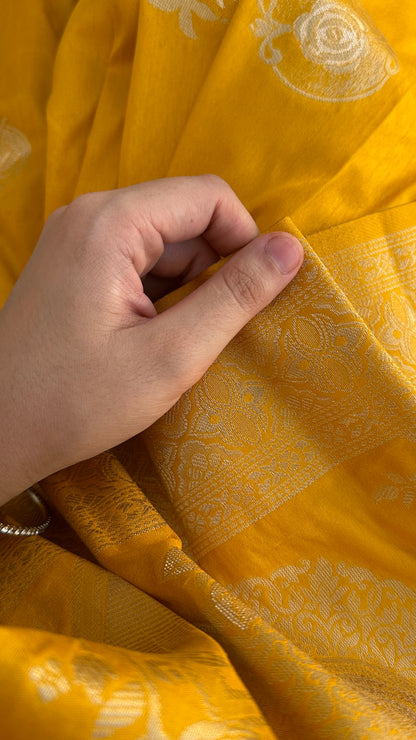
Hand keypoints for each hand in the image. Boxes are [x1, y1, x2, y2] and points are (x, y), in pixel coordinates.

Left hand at [0, 175, 302, 502]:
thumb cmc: (77, 402)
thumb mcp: (171, 356)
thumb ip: (234, 297)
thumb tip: (291, 249)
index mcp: (111, 223)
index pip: (209, 196)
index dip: (244, 240)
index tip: (252, 295)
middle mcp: (90, 215)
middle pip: (185, 216)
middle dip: (212, 267)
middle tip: (206, 330)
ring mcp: (78, 238)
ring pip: (164, 241)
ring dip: (185, 286)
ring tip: (170, 341)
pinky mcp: (74, 263)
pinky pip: (137, 260)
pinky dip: (158, 293)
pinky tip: (147, 337)